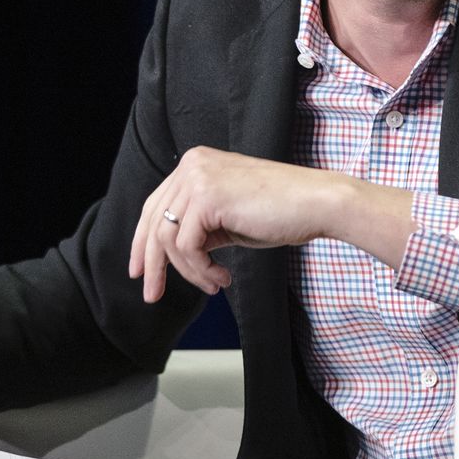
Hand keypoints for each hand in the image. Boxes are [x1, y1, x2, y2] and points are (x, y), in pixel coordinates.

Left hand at [129, 146, 414, 301]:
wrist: (317, 203)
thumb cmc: (282, 212)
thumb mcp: (229, 218)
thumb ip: (200, 226)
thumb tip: (173, 254)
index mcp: (196, 164)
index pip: (155, 205)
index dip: (142, 242)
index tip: (141, 272)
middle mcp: (192, 165)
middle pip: (153, 221)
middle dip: (153, 264)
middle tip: (152, 294)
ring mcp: (197, 178)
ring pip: (167, 239)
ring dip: (189, 272)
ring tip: (214, 284)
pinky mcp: (207, 198)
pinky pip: (186, 246)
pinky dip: (200, 269)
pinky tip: (222, 277)